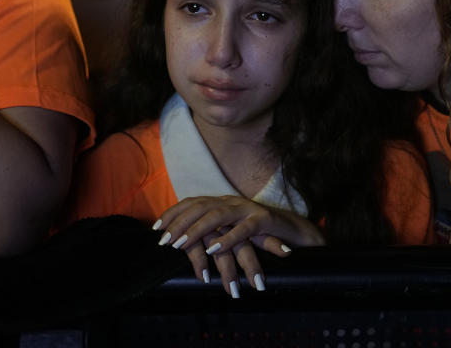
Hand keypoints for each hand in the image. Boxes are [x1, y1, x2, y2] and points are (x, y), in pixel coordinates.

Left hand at [155, 196, 324, 296]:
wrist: (295, 230)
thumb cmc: (259, 234)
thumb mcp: (231, 231)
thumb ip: (212, 233)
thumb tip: (185, 245)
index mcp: (222, 202)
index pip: (192, 202)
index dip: (172, 213)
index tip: (155, 228)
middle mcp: (232, 201)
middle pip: (199, 207)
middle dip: (178, 223)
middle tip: (163, 241)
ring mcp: (248, 209)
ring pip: (217, 216)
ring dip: (196, 231)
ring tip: (180, 245)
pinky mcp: (264, 220)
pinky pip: (244, 229)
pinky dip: (228, 238)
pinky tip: (214, 248)